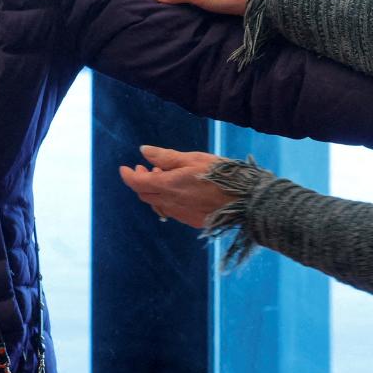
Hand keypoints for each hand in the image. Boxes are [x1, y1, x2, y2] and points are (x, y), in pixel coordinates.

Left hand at [118, 145, 237, 228]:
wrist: (247, 200)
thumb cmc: (221, 174)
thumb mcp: (192, 159)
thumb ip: (165, 156)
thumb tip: (143, 151)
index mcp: (169, 186)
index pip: (138, 183)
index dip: (128, 175)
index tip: (124, 168)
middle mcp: (171, 203)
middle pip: (145, 195)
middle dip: (140, 182)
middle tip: (145, 169)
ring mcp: (182, 214)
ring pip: (158, 205)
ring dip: (155, 191)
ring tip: (164, 177)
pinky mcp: (193, 221)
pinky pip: (172, 212)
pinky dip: (168, 200)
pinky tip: (178, 192)